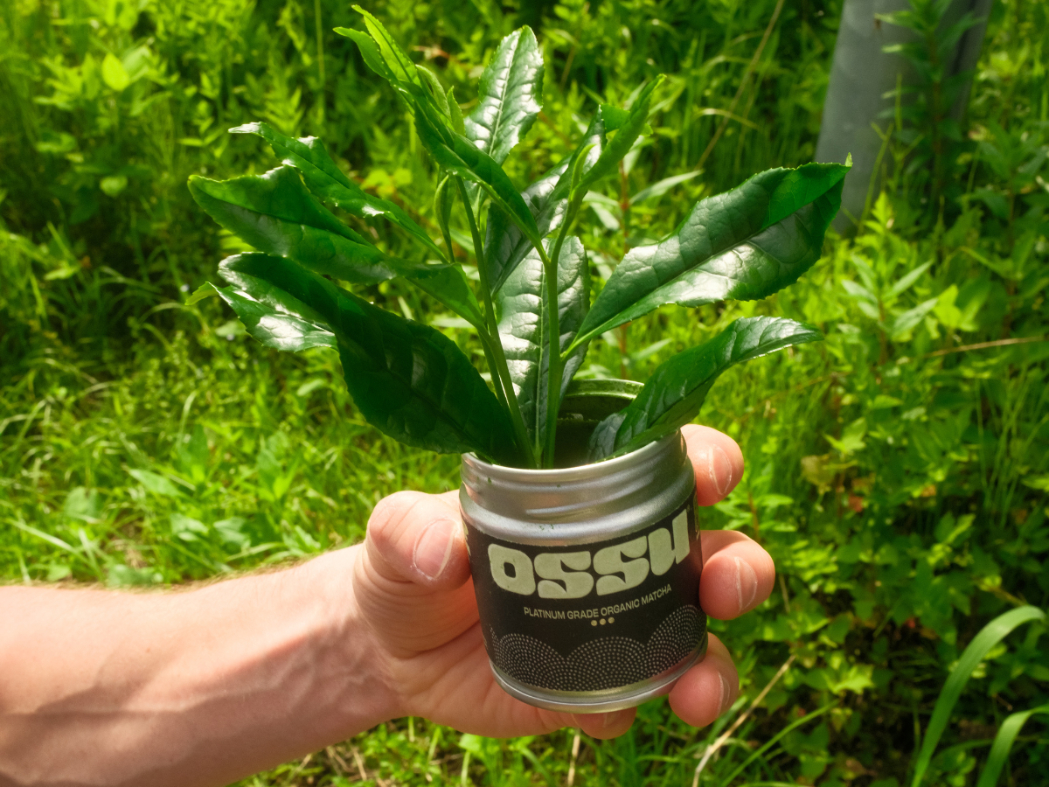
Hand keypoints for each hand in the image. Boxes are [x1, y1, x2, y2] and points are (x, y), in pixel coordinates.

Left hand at [352, 425, 775, 738]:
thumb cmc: (404, 565)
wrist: (391, 651)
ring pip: (697, 636)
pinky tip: (605, 713)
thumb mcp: (396, 535)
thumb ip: (409, 528)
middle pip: (711, 552)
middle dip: (738, 568)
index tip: (715, 476)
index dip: (706, 462)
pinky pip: (639, 697)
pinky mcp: (599, 684)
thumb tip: (441, 551)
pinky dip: (639, 707)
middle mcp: (620, 554)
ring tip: (697, 690)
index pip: (665, 464)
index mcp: (585, 494)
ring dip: (714, 661)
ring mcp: (617, 623)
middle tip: (723, 589)